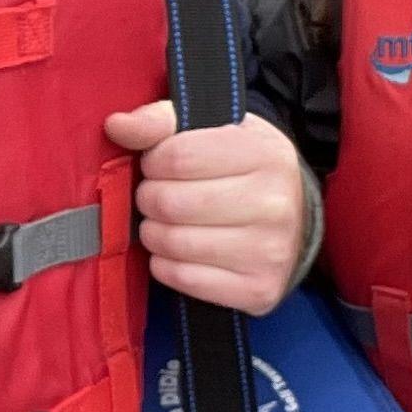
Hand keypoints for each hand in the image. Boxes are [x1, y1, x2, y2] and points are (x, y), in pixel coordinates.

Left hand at [106, 102, 304, 316]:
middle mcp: (274, 203)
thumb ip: (161, 121)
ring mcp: (269, 250)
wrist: (293, 221)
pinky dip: (166, 265)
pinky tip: (178, 251)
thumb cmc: (242, 169)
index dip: (153, 161)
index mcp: (265, 153)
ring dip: (154, 233)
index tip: (159, 164)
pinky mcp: (258, 289)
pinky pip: (182, 278)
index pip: (177, 156)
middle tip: (158, 196)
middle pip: (170, 202)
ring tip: (166, 222)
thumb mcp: (212, 131)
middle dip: (149, 198)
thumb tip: (117, 125)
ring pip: (172, 243)